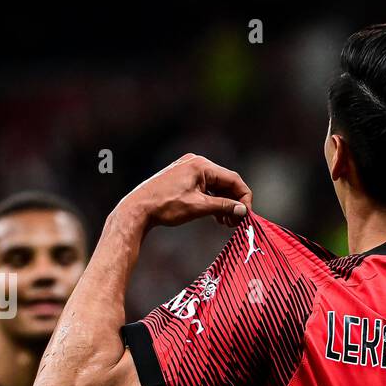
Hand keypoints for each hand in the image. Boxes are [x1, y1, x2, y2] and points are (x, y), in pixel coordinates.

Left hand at [118, 154, 252, 229]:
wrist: (138, 208)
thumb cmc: (166, 206)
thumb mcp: (199, 207)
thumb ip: (224, 206)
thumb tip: (243, 210)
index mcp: (201, 165)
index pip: (234, 179)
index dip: (244, 198)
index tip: (246, 215)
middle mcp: (196, 163)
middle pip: (226, 182)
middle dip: (233, 202)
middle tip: (237, 222)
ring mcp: (189, 169)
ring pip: (217, 186)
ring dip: (224, 203)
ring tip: (226, 222)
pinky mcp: (184, 178)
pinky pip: (206, 188)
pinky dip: (213, 201)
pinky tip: (216, 216)